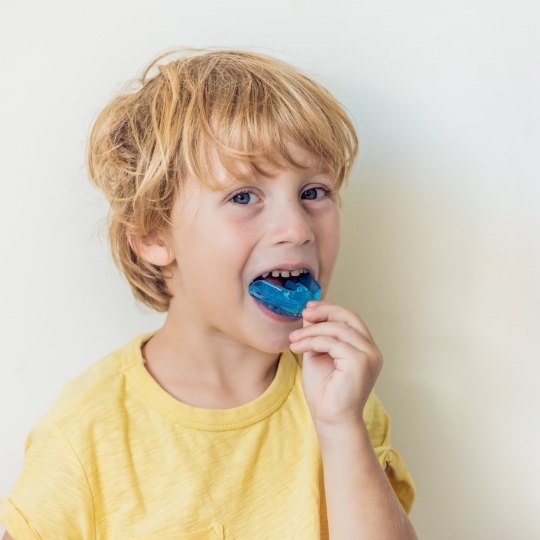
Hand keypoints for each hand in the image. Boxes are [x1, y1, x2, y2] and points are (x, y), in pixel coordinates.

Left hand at [289, 301, 382, 433]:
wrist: (330, 420)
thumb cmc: (325, 393)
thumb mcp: (318, 356)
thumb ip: (317, 335)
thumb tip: (310, 314)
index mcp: (365, 349)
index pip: (350, 319)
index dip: (330, 309)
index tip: (309, 308)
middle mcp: (371, 350)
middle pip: (349, 317)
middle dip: (324, 312)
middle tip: (303, 313)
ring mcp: (369, 356)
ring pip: (338, 329)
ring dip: (311, 331)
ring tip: (293, 340)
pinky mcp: (360, 362)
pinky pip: (332, 342)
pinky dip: (312, 341)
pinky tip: (296, 348)